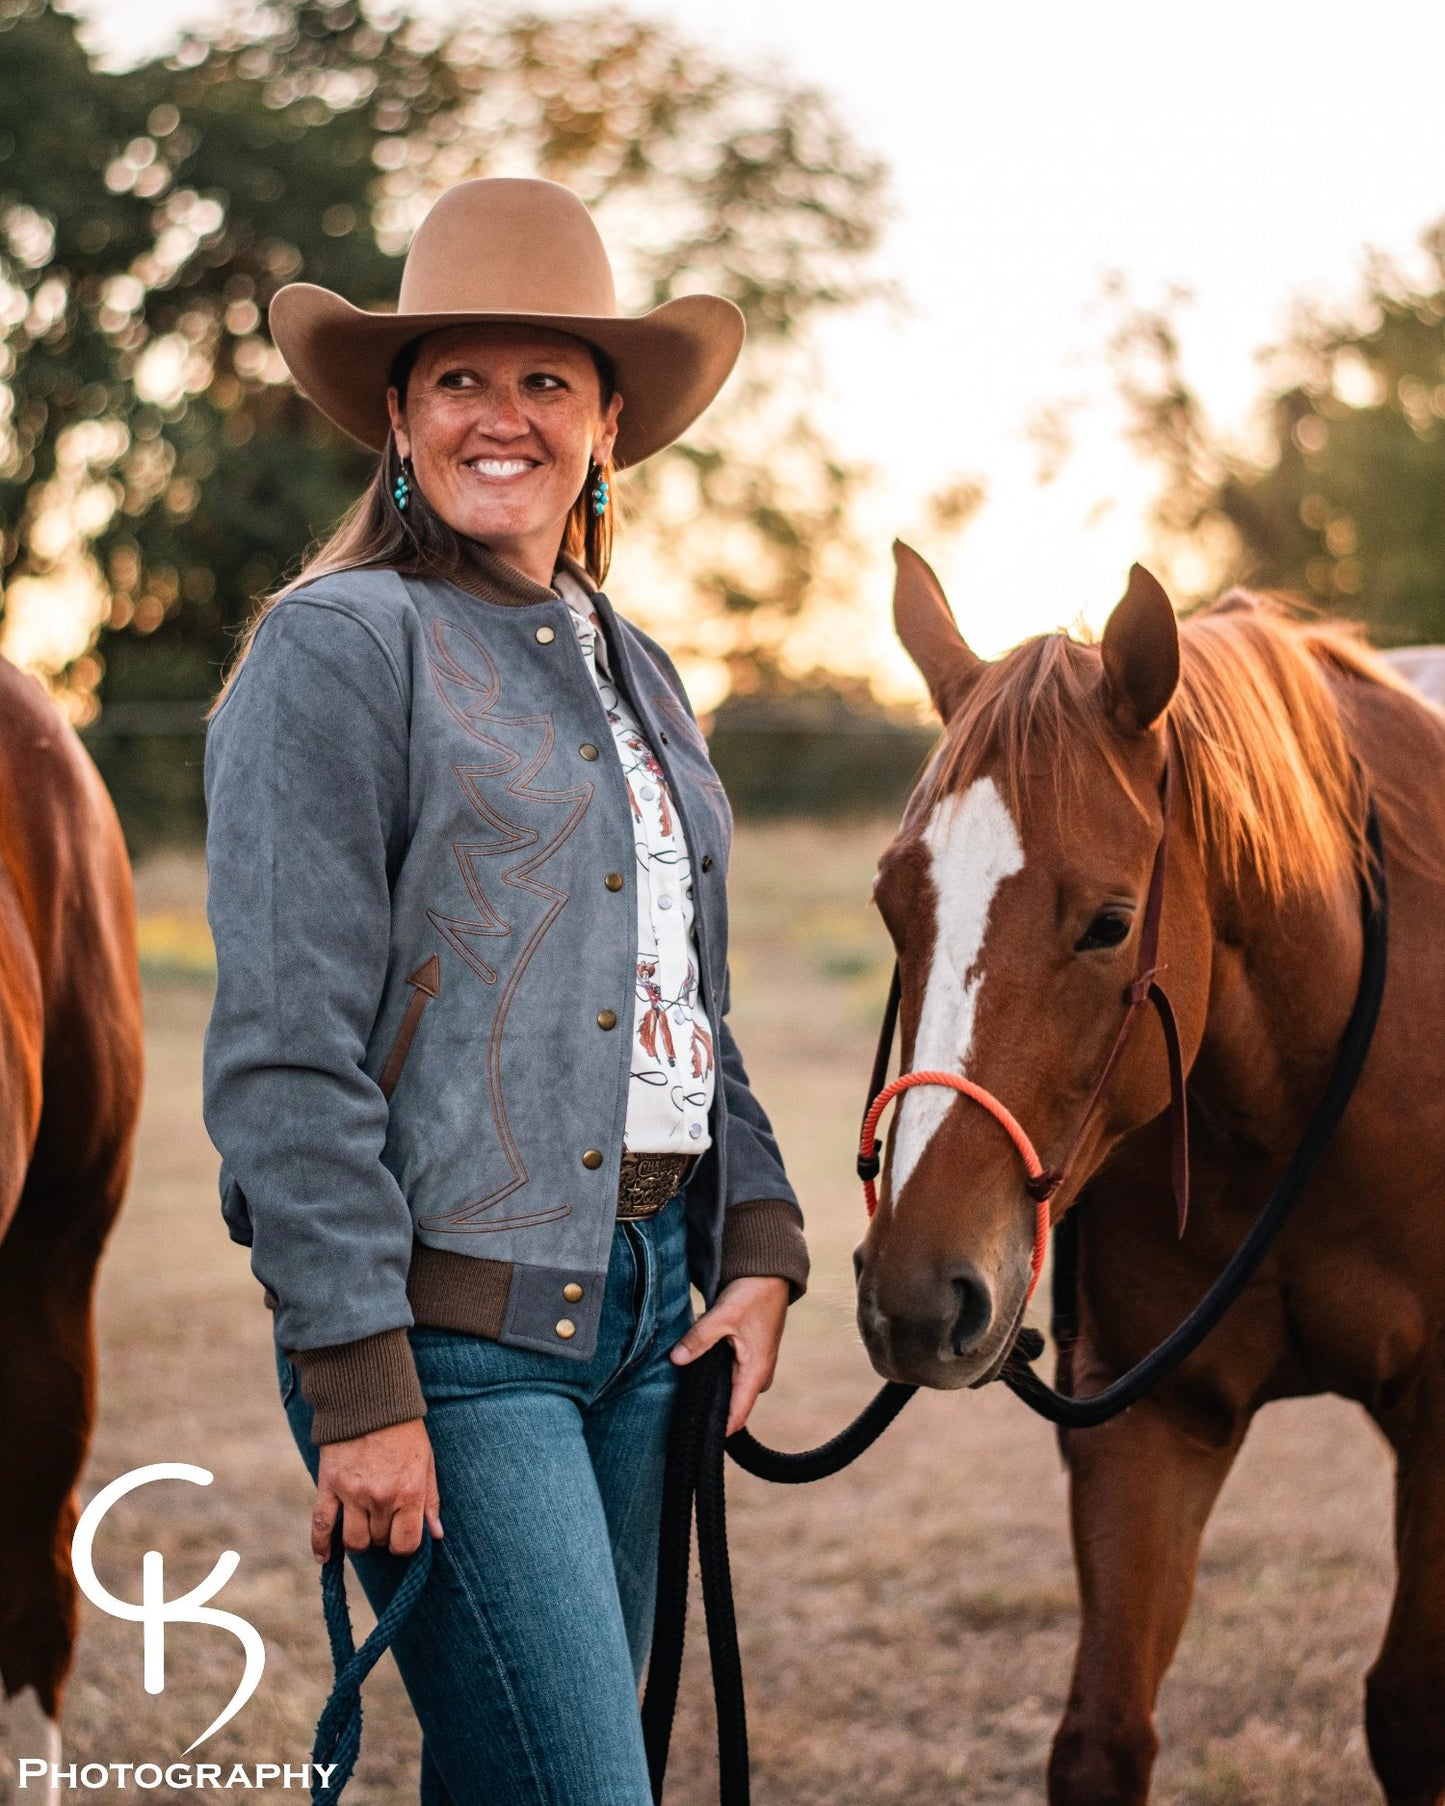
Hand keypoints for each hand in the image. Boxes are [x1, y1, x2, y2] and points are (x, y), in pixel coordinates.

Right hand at [312, 1419, 442, 1560]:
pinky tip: (324, 1557)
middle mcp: (381, 1497)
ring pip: (354, 1541)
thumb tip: (437, 1534)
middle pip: (379, 1541)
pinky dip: (320, 1545)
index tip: (403, 1533)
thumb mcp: (426, 1462)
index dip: (405, 1544)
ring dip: (359, 1539)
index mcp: (409, 1492)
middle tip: (385, 1515)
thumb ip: (431, 1500)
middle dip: (384, 1534)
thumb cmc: (404, 1431)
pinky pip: (321, 1525)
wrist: (369, 1399)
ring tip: (363, 1525)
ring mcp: (353, 1493)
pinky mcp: (329, 1485)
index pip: (406, 1544)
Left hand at [670, 1276, 789, 1435]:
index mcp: (756, 1372)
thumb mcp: (723, 1316)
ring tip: (684, 1396)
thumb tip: (675, 1359)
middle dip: (710, 1411)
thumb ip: (698, 1339)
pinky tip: (695, 1373)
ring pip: (730, 1390)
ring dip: (712, 1392)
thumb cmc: (751, 1295)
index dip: (718, 1430)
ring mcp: (755, 1366)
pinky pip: (731, 1376)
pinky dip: (715, 1377)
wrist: (769, 1275)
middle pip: (732, 1406)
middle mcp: (758, 1375)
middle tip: (680, 1414)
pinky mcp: (748, 1356)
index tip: (696, 1437)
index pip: (737, 1415)